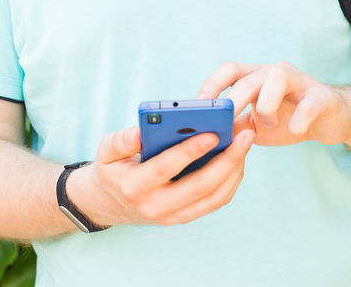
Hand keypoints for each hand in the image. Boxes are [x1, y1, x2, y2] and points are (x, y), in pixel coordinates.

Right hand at [69, 124, 254, 227]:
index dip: (190, 151)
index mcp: (134, 186)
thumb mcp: (106, 152)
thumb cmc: (113, 169)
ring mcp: (172, 216)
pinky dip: (230, 181)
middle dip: (227, 160)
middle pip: (199, 186)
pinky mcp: (185, 217)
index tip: (212, 133)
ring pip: (213, 198)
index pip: (166, 168)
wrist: (110, 204)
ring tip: (244, 144)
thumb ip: (120, 141)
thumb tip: (138, 133)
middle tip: (244, 136)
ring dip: (234, 171)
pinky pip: (214, 202)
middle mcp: (155, 206)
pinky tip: (237, 159)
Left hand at [197, 61, 350, 147]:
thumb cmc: (290, 120)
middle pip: (248, 78)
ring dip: (267, 106)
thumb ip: (234, 126)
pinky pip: (308, 104)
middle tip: (223, 124)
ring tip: (269, 124)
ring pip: (277, 77)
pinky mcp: (322, 97)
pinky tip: (295, 131)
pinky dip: (298, 121)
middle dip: (232, 102)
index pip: (230, 69)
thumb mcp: (256, 126)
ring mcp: (301, 82)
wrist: (333, 120)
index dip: (212, 84)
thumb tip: (205, 137)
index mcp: (257, 77)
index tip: (198, 106)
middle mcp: (276, 73)